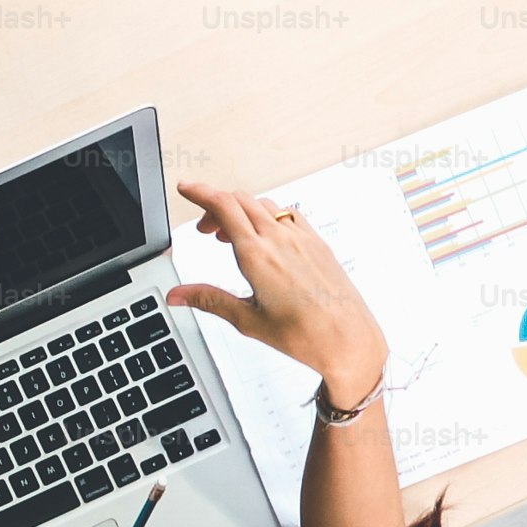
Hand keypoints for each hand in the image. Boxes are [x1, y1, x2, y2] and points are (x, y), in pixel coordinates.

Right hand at [167, 180, 387, 406]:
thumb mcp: (247, 320)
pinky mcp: (317, 243)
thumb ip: (209, 300)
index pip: (223, 206)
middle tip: (204, 227)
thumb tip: (178, 295)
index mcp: (257, 256)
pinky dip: (267, 216)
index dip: (200, 192)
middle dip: (215, 205)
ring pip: (263, 205)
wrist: (348, 338)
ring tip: (230, 235)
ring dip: (241, 211)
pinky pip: (287, 215)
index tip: (186, 188)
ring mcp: (301, 238)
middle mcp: (280, 240)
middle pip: (240, 200)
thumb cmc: (305, 334)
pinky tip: (266, 236)